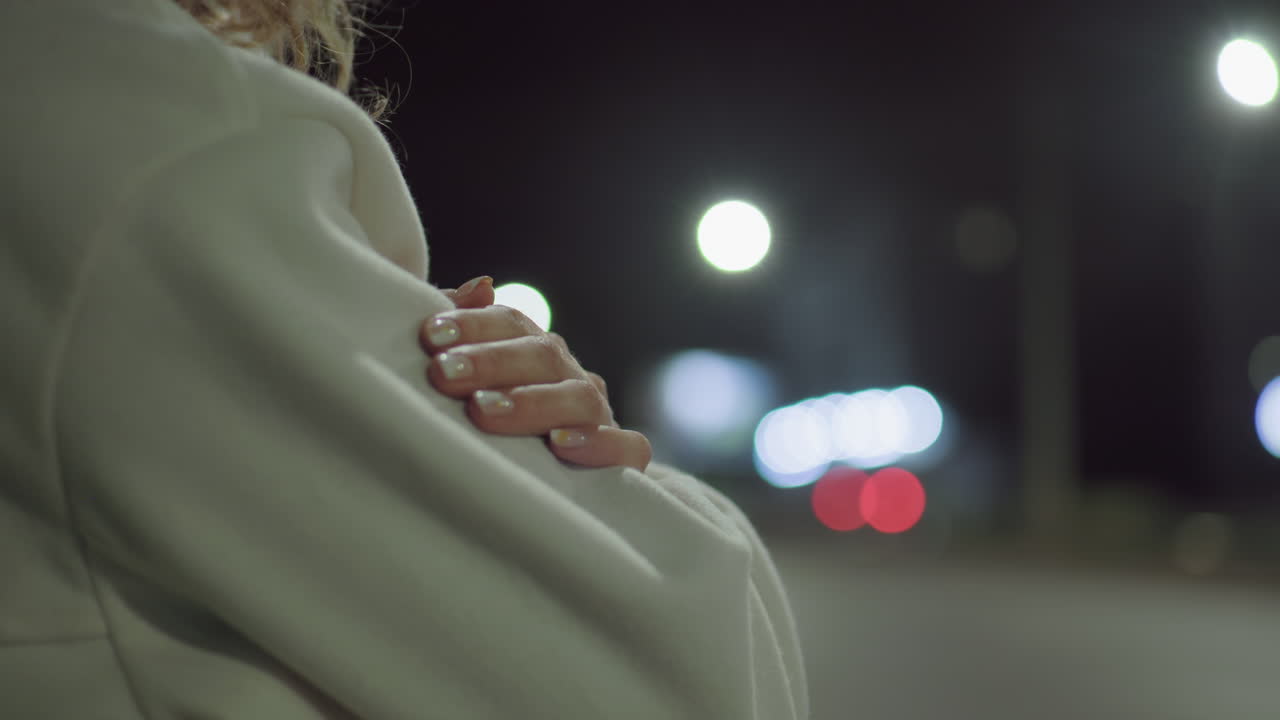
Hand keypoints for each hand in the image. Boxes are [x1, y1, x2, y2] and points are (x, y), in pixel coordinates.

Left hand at [424, 277, 652, 471]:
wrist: (545, 493)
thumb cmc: (491, 432)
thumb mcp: (468, 382)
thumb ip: (466, 333)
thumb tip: (481, 286)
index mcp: (534, 354)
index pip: (511, 323)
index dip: (474, 325)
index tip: (431, 337)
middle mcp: (570, 378)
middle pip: (543, 355)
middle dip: (491, 362)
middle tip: (444, 374)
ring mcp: (600, 418)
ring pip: (580, 398)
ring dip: (531, 402)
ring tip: (483, 411)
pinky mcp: (624, 461)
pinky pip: (628, 447)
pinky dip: (599, 443)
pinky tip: (558, 444)